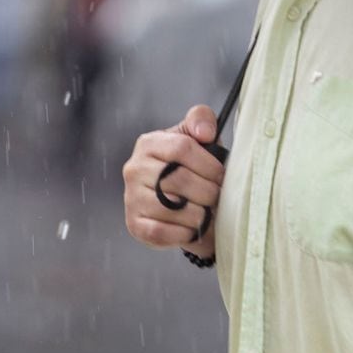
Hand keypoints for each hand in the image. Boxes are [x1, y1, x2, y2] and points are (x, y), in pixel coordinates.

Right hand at [123, 105, 224, 257]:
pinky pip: (162, 232)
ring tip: (207, 212)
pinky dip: (184, 233)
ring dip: (199, 214)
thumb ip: (202, 120)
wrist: (180, 199)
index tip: (221, 175)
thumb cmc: (192, 166)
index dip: (208, 164)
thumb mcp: (198, 137)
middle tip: (218, 197)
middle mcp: (134, 169)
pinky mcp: (134, 225)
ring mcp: (131, 198)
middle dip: (208, 192)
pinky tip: (192, 227)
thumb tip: (205, 132)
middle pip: (179, 180)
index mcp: (149, 143)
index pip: (182, 148)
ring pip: (173, 209)